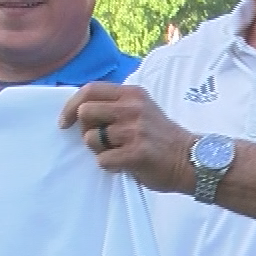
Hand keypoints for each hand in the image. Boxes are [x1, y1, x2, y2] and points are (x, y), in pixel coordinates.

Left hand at [58, 83, 194, 193]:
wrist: (191, 160)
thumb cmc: (160, 138)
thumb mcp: (141, 110)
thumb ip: (115, 106)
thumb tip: (78, 111)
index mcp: (132, 94)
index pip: (90, 90)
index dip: (71, 106)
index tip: (65, 122)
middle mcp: (133, 108)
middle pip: (86, 112)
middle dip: (86, 129)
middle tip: (101, 141)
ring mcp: (135, 129)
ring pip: (91, 138)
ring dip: (100, 150)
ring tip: (119, 153)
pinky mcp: (137, 152)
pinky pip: (103, 160)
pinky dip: (110, 166)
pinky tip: (126, 165)